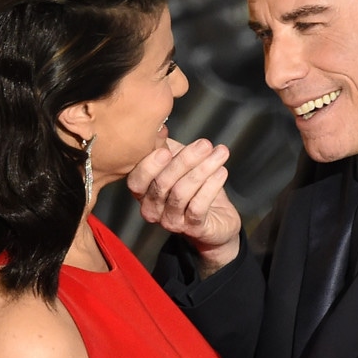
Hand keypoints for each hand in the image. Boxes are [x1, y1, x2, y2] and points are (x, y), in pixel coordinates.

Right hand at [128, 138, 241, 275]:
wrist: (218, 216)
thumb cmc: (194, 186)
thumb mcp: (177, 163)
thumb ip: (165, 148)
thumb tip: (159, 129)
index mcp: (144, 192)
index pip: (136, 180)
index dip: (150, 165)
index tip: (167, 149)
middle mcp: (152, 209)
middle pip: (163, 183)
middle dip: (185, 160)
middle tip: (205, 144)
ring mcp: (171, 222)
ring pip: (181, 192)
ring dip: (203, 169)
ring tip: (220, 154)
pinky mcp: (193, 229)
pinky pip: (198, 206)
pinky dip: (211, 186)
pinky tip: (221, 172)